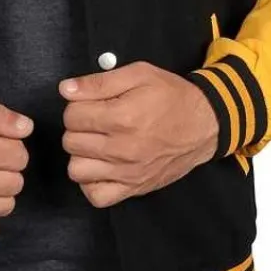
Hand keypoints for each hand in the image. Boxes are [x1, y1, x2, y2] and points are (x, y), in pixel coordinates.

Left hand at [59, 61, 217, 207]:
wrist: (204, 124)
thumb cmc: (171, 95)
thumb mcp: (138, 74)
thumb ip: (100, 81)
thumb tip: (65, 90)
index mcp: (122, 117)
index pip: (71, 115)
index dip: (77, 105)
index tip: (91, 104)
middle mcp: (122, 149)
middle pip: (71, 141)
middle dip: (78, 128)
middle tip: (95, 121)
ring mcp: (127, 173)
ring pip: (76, 170)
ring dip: (81, 154)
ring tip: (96, 143)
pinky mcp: (134, 189)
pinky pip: (96, 196)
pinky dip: (92, 182)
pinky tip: (101, 166)